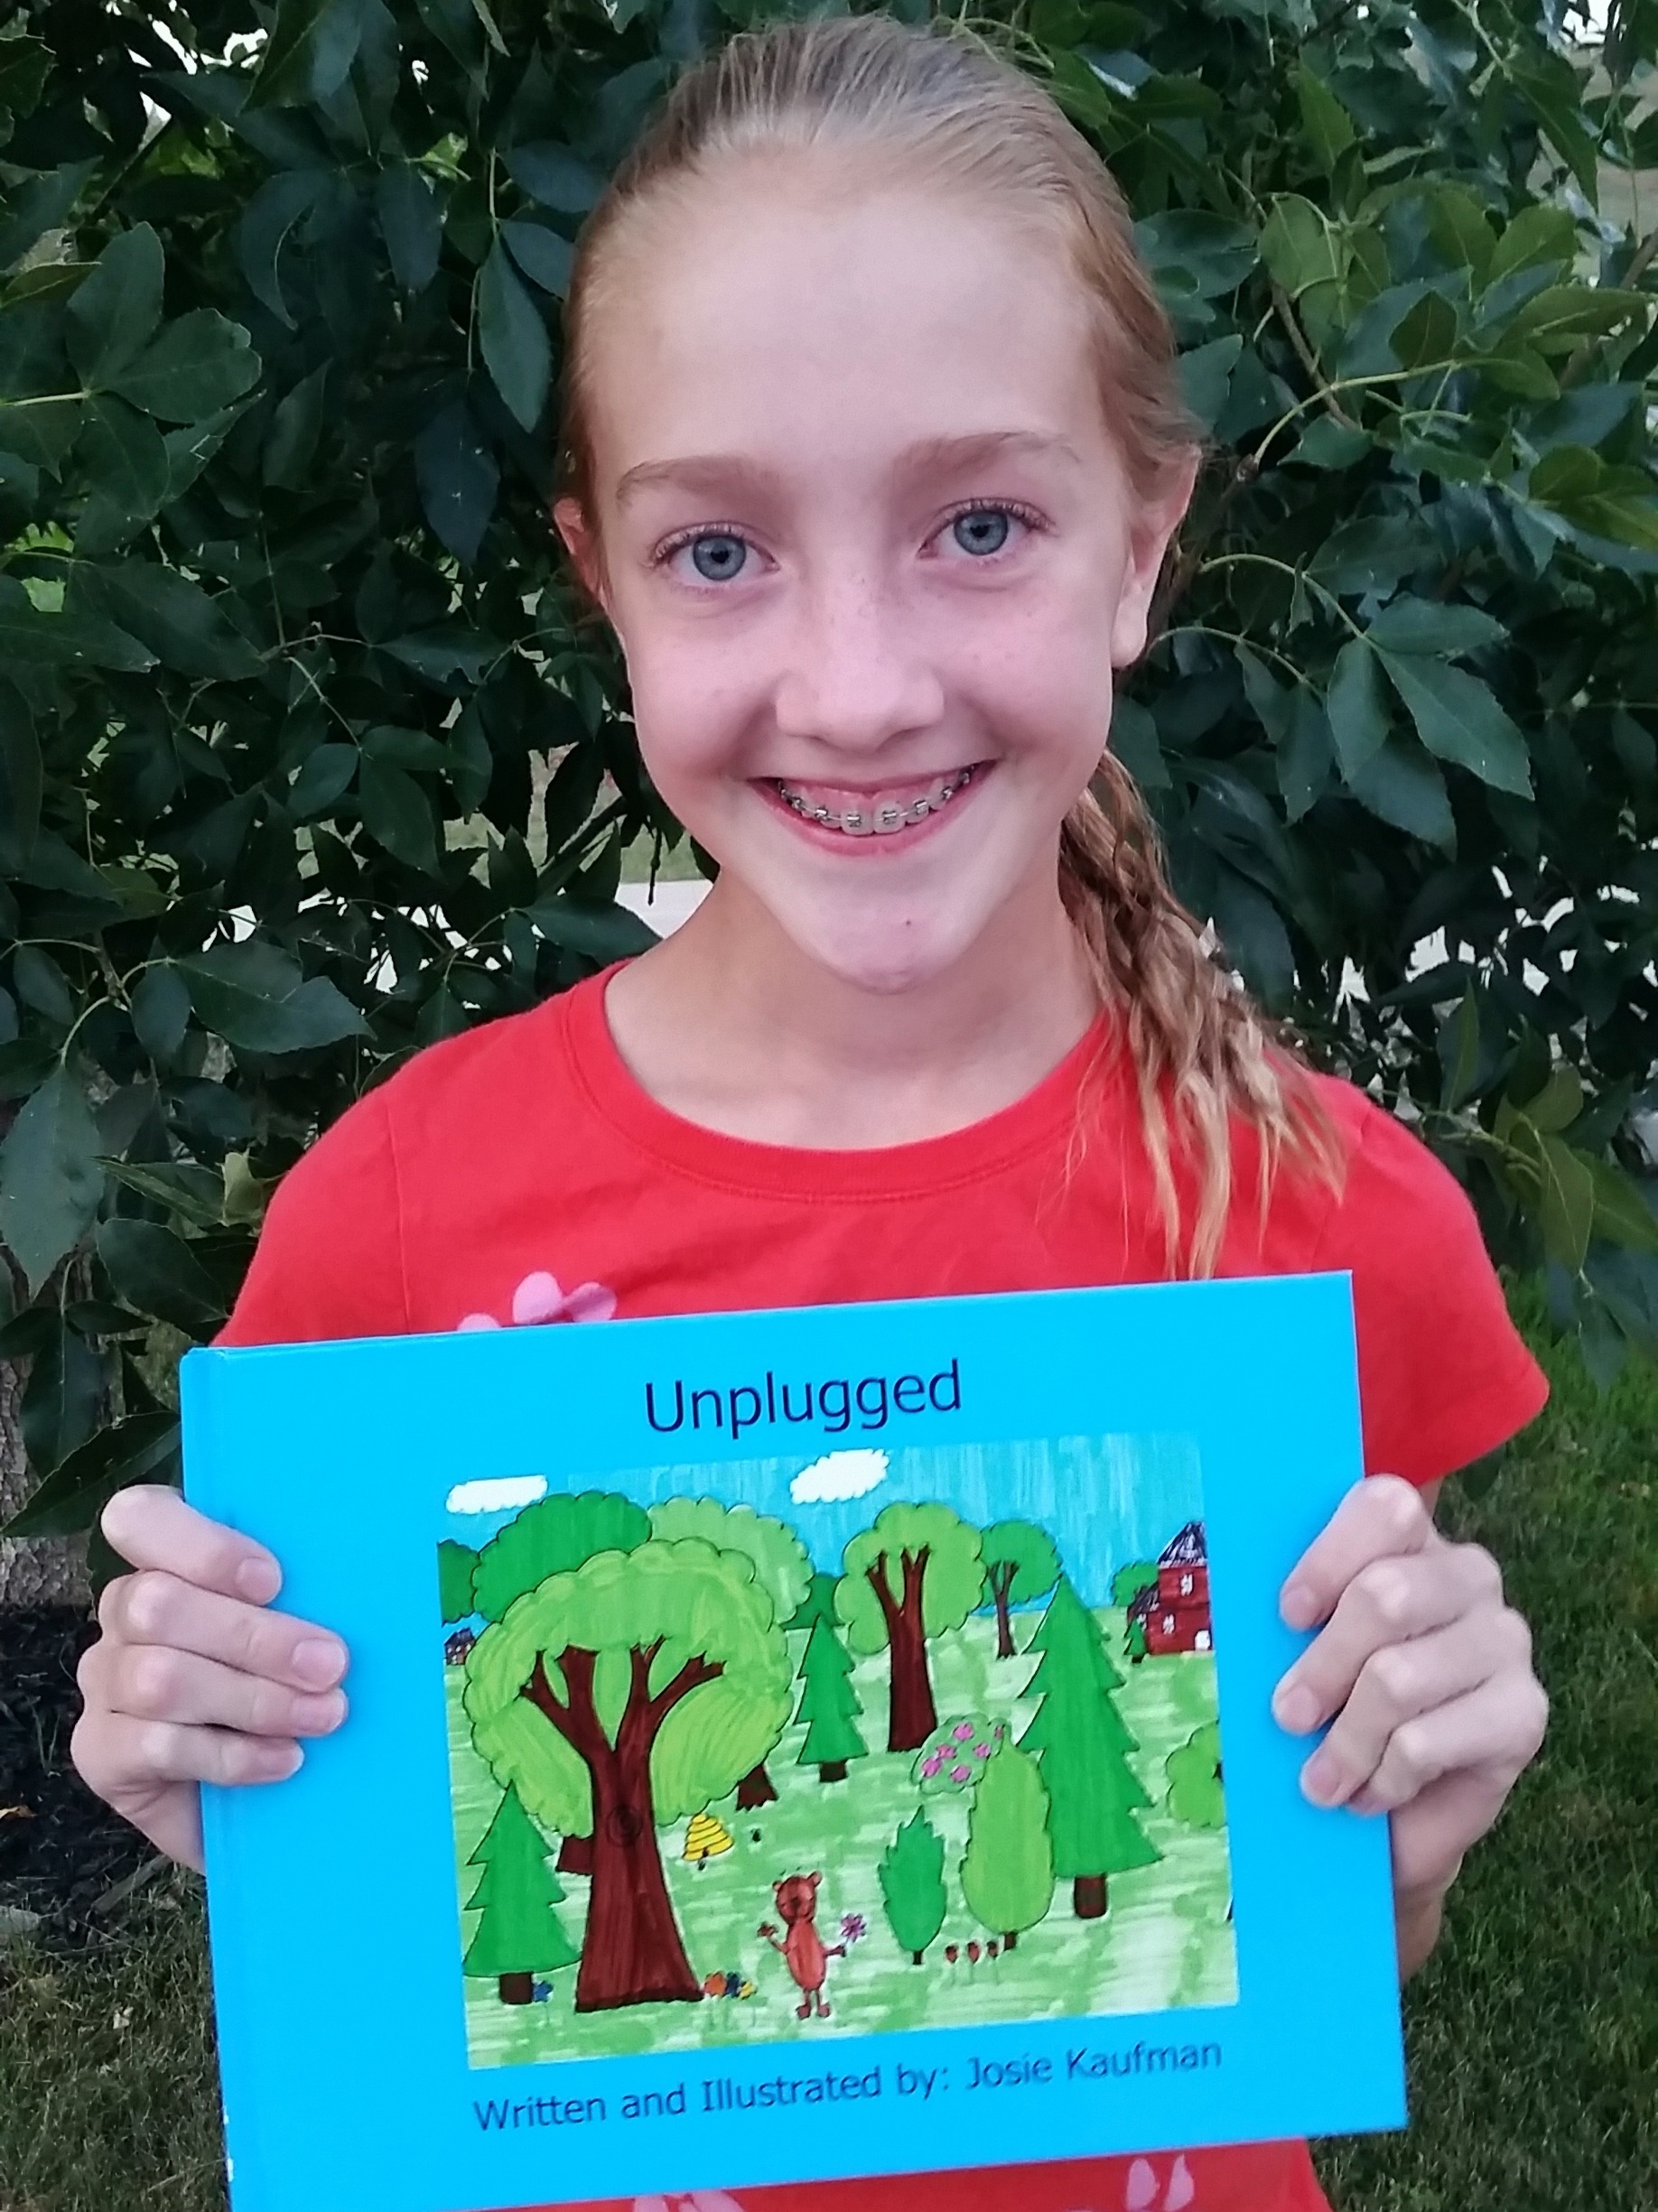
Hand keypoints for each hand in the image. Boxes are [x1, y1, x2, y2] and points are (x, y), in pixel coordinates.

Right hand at [72, 1485, 349, 1871]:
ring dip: (254, 1698)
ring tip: (324, 1714)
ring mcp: (106, 1684)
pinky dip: (233, 1755)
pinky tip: (286, 1759)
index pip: (140, 1518)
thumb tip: (360, 1587)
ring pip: (158, 1679)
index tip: (273, 1580)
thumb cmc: (289, 1681)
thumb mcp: (299, 1627)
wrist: (253, 1795)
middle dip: (254, 1636)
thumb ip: (305, 1597)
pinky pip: (157, 1746)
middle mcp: (124, 1614)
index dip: (201, 1546)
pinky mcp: (102, 1753)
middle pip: (156, 1605)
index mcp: (165, 1561)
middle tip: (331, 1664)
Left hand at [1272, 1474, 1546, 1936]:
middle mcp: (1469, 1575)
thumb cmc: (1339, 1710)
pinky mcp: (1525, 1713)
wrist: (1398, 1814)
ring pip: (1399, 1677)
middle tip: (1286, 1717)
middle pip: (1387, 1596)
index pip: (1386, 1508)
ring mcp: (1505, 1641)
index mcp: (1411, 1540)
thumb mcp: (1304, 1651)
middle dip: (1322, 1668)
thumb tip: (1247, 1616)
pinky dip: (1383, 1777)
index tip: (1287, 1616)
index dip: (1328, 1559)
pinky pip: (1428, 1740)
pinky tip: (1371, 1792)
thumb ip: (1292, 1618)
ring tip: (1320, 1780)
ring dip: (1344, 1741)